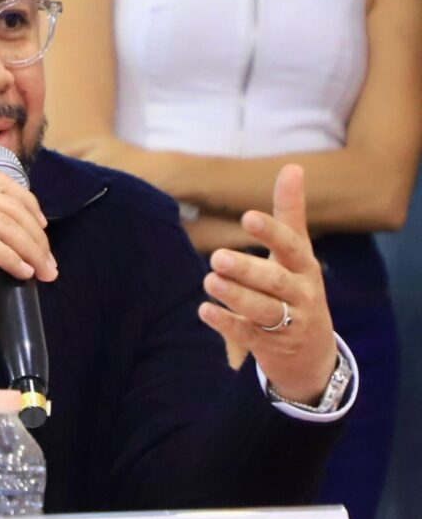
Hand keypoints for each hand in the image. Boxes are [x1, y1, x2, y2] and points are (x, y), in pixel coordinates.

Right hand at [0, 174, 57, 303]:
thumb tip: (6, 279)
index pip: (2, 185)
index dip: (29, 206)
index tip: (42, 233)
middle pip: (9, 203)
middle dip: (36, 235)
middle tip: (50, 264)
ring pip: (1, 220)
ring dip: (29, 248)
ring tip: (43, 271)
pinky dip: (8, 256)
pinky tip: (20, 272)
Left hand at [197, 164, 337, 403]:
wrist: (313, 352)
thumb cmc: (298, 287)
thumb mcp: (298, 252)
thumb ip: (291, 212)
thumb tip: (293, 166)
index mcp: (305, 267)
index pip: (292, 247)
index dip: (272, 232)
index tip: (248, 217)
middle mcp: (301, 294)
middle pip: (275, 282)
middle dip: (247, 269)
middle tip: (217, 257)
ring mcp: (287, 323)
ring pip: (263, 310)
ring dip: (235, 296)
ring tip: (209, 280)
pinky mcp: (270, 346)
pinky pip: (248, 335)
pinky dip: (227, 323)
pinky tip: (204, 310)